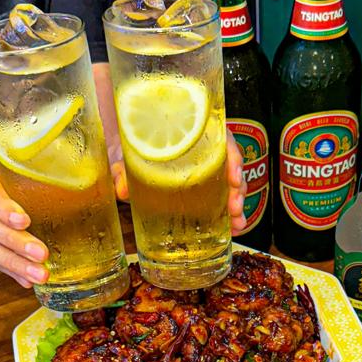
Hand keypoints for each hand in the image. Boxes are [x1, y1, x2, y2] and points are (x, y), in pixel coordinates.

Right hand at [0, 153, 48, 287]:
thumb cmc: (16, 173)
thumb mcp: (30, 164)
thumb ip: (56, 173)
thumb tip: (106, 191)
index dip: (3, 207)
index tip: (25, 222)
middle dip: (13, 242)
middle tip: (41, 255)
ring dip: (11, 262)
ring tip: (37, 274)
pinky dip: (6, 270)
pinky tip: (26, 278)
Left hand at [111, 130, 247, 234]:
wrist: (126, 148)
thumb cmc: (132, 144)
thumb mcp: (126, 152)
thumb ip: (123, 168)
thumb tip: (122, 190)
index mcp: (194, 134)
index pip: (223, 139)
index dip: (233, 158)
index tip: (233, 177)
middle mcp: (204, 150)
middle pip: (232, 165)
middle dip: (239, 189)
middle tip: (235, 208)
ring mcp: (207, 169)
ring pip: (232, 183)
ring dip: (238, 204)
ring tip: (237, 223)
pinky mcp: (204, 187)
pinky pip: (222, 197)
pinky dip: (229, 214)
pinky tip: (232, 227)